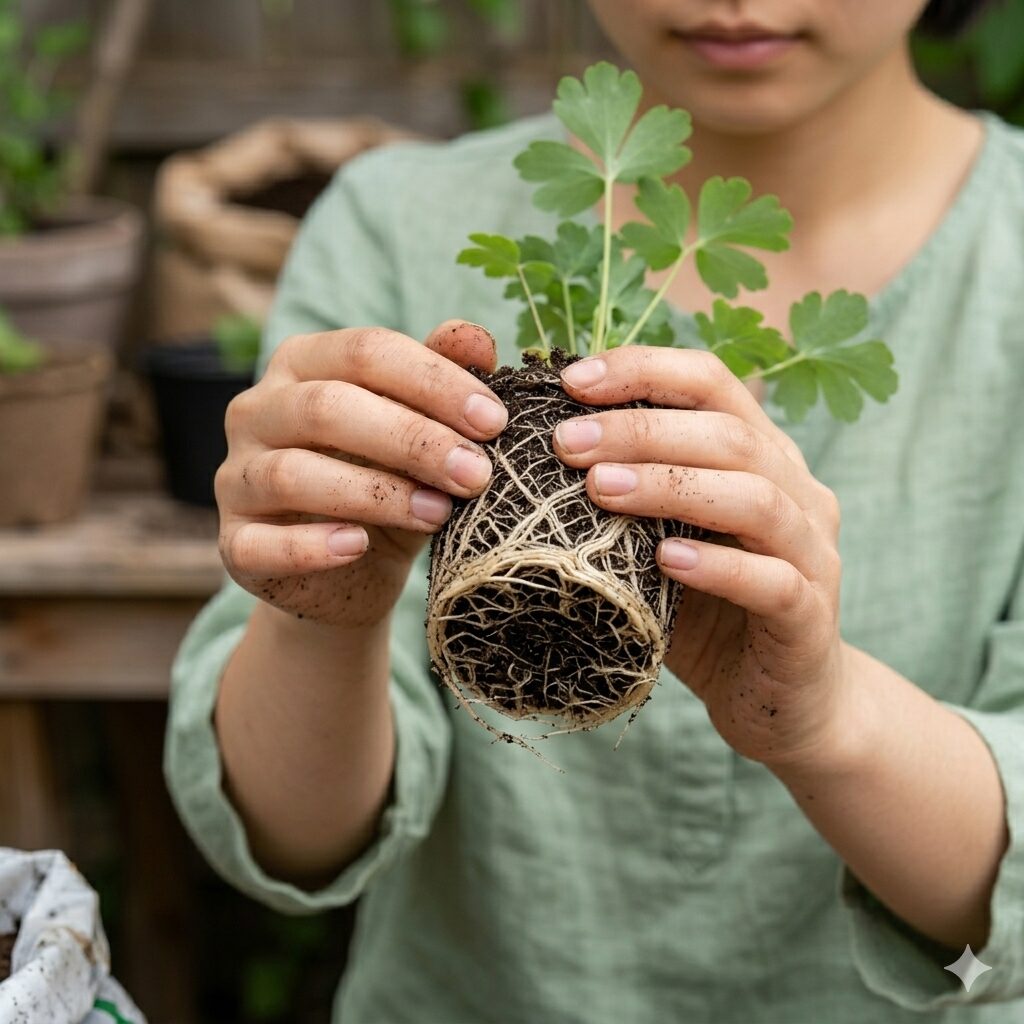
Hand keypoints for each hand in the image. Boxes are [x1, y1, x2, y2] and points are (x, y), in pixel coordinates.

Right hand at [216, 320, 507, 627]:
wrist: (352, 571)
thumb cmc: (389, 482)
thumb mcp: (421, 430)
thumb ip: (441, 382)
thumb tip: (477, 340)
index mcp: (303, 364)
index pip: (366, 351)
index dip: (434, 381)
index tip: (494, 421)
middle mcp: (258, 410)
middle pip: (328, 406)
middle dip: (413, 439)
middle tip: (476, 473)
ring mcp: (237, 477)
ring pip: (293, 473)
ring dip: (375, 493)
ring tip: (438, 514)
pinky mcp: (234, 544)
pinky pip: (260, 544)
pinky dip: (310, 546)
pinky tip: (358, 545)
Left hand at [554, 347, 851, 769]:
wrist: (781, 701)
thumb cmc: (706, 612)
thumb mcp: (658, 542)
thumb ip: (626, 497)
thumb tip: (539, 450)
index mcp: (761, 456)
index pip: (710, 384)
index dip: (644, 370)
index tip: (571, 381)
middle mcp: (797, 491)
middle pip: (728, 434)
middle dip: (640, 430)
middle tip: (567, 442)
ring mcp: (813, 553)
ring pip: (756, 498)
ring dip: (672, 486)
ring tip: (599, 490)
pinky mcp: (811, 617)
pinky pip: (774, 582)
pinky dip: (718, 567)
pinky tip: (666, 563)